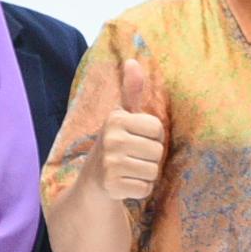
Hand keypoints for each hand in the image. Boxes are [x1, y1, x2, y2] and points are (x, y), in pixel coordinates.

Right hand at [97, 49, 166, 206]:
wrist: (92, 182)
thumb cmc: (114, 144)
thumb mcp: (121, 116)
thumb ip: (131, 90)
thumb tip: (132, 61)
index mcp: (116, 118)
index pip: (158, 129)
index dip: (152, 137)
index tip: (135, 139)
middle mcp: (111, 139)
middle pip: (157, 151)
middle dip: (149, 158)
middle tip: (131, 158)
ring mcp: (110, 163)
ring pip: (153, 171)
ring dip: (145, 175)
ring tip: (129, 170)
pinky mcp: (111, 185)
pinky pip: (145, 189)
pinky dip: (139, 190)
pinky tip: (125, 184)